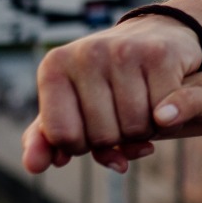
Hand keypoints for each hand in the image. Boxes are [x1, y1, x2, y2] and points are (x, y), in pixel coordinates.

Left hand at [21, 14, 201, 174]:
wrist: (154, 35)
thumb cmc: (105, 80)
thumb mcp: (70, 103)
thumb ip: (45, 138)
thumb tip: (33, 166)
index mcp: (54, 67)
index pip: (63, 137)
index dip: (81, 145)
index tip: (89, 127)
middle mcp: (86, 53)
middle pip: (103, 136)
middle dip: (116, 138)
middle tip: (120, 114)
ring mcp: (124, 51)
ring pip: (136, 129)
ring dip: (144, 132)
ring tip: (141, 108)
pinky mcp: (160, 54)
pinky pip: (164, 117)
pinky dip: (168, 122)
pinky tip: (163, 104)